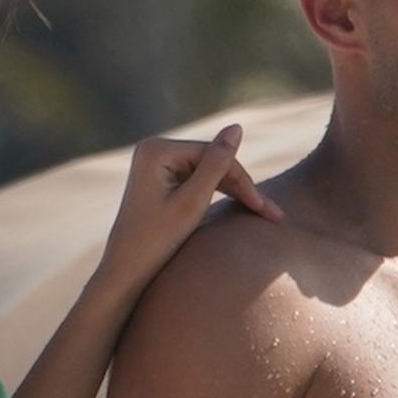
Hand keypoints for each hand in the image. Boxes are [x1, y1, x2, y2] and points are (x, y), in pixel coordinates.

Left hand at [93, 124, 282, 299]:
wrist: (126, 271)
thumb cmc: (156, 242)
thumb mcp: (192, 203)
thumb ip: (216, 165)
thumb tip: (237, 127)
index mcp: (156, 150)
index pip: (213, 156)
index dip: (242, 181)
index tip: (265, 209)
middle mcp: (152, 148)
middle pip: (210, 162)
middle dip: (240, 187)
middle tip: (272, 215)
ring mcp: (154, 162)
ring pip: (206, 172)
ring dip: (233, 192)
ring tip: (262, 214)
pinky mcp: (158, 178)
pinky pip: (195, 181)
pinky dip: (215, 195)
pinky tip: (240, 207)